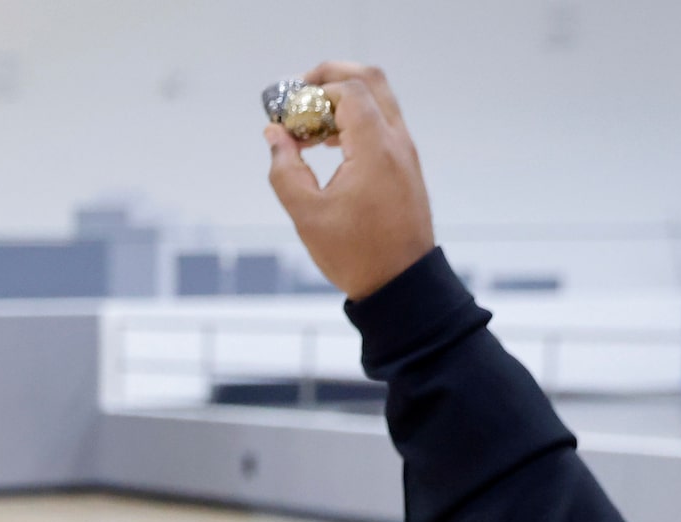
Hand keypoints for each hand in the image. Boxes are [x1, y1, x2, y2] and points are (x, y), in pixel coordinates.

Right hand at [264, 63, 436, 300]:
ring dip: (342, 100)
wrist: (402, 285)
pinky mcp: (406, 165)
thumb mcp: (307, 215)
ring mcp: (405, 152)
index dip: (312, 91)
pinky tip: (330, 145)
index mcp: (375, 149)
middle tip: (299, 96)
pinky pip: (382, 123)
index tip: (286, 114)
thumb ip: (285, 168)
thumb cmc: (356, 255)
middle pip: (369, 79)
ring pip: (378, 99)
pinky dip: (356, 119)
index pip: (347, 91)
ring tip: (310, 128)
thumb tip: (274, 133)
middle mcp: (396, 142)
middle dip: (330, 78)